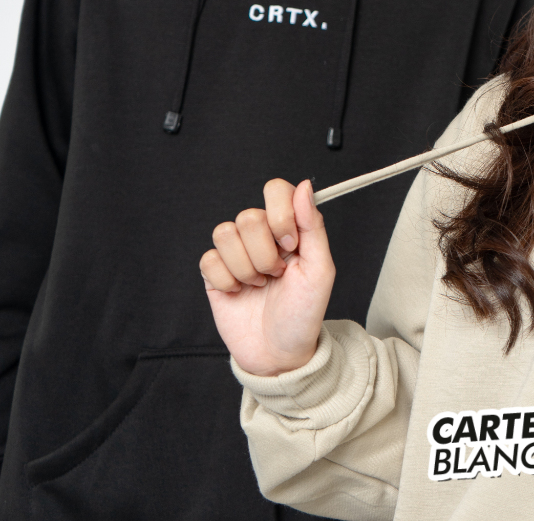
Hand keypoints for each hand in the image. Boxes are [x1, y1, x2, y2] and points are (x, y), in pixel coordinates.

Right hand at [200, 179, 334, 376]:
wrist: (279, 353)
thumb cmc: (304, 312)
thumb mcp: (320, 269)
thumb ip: (313, 225)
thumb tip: (304, 186)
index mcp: (289, 228)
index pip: (276, 190)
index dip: (280, 215)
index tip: (291, 245)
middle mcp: (262, 235)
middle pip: (248, 216)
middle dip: (265, 254)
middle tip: (277, 275)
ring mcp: (236, 253)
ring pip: (225, 233)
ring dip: (246, 267)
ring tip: (259, 284)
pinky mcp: (215, 273)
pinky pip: (208, 259)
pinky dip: (226, 280)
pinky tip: (239, 292)